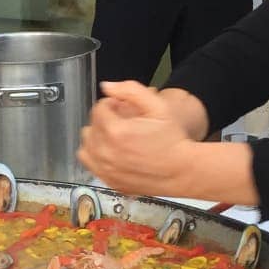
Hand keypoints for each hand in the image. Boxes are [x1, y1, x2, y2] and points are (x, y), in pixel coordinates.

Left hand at [78, 82, 258, 203]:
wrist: (182, 171)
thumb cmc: (172, 139)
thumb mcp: (158, 106)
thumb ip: (131, 90)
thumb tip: (106, 86)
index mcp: (115, 131)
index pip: (99, 109)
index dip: (112, 104)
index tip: (123, 109)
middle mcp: (105, 152)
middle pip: (91, 126)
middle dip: (104, 121)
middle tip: (123, 123)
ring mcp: (105, 170)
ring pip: (86, 145)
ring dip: (97, 138)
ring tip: (116, 137)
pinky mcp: (109, 181)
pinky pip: (90, 163)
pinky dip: (97, 155)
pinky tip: (113, 152)